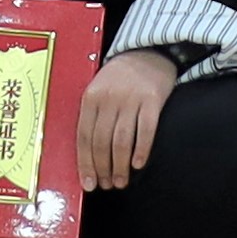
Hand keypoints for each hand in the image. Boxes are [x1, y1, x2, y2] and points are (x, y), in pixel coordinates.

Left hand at [80, 48, 180, 190]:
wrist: (149, 52)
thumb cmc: (121, 76)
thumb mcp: (99, 89)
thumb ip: (93, 116)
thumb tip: (88, 156)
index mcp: (91, 97)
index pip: (84, 137)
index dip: (85, 164)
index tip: (88, 183)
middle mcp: (109, 97)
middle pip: (102, 142)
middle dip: (103, 169)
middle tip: (108, 184)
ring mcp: (131, 98)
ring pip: (121, 140)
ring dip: (120, 166)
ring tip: (122, 180)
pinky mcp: (152, 99)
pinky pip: (146, 130)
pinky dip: (141, 150)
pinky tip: (138, 164)